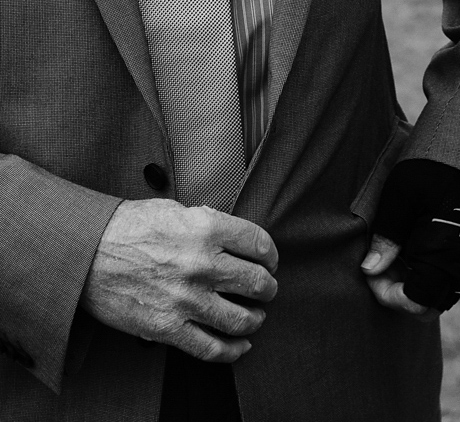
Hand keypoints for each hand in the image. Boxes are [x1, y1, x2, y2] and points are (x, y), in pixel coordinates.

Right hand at [80, 200, 278, 363]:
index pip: (259, 243)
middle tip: (266, 289)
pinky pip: (211, 348)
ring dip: (256, 318)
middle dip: (268, 288)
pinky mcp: (168, 328)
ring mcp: (186, 299)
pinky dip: (233, 350)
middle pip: (257, 282)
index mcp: (207, 228)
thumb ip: (209, 224)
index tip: (269, 261)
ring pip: (242, 318)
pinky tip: (240, 344)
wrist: (88, 254)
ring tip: (256, 315)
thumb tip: (234, 240)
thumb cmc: (130, 227)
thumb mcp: (176, 209)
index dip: (271, 254)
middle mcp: (202, 264)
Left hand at [364, 158, 459, 313]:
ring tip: (392, 252)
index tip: (370, 271)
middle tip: (379, 264)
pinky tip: (410, 243)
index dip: (386, 295)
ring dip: (412, 281)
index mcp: (442, 255)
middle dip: (398, 293)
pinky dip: (426, 269)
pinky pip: (447, 274)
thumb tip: (369, 268)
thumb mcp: (401, 193)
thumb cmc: (434, 164)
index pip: (413, 303)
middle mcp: (459, 264)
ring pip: (437, 290)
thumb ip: (386, 234)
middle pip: (426, 304)